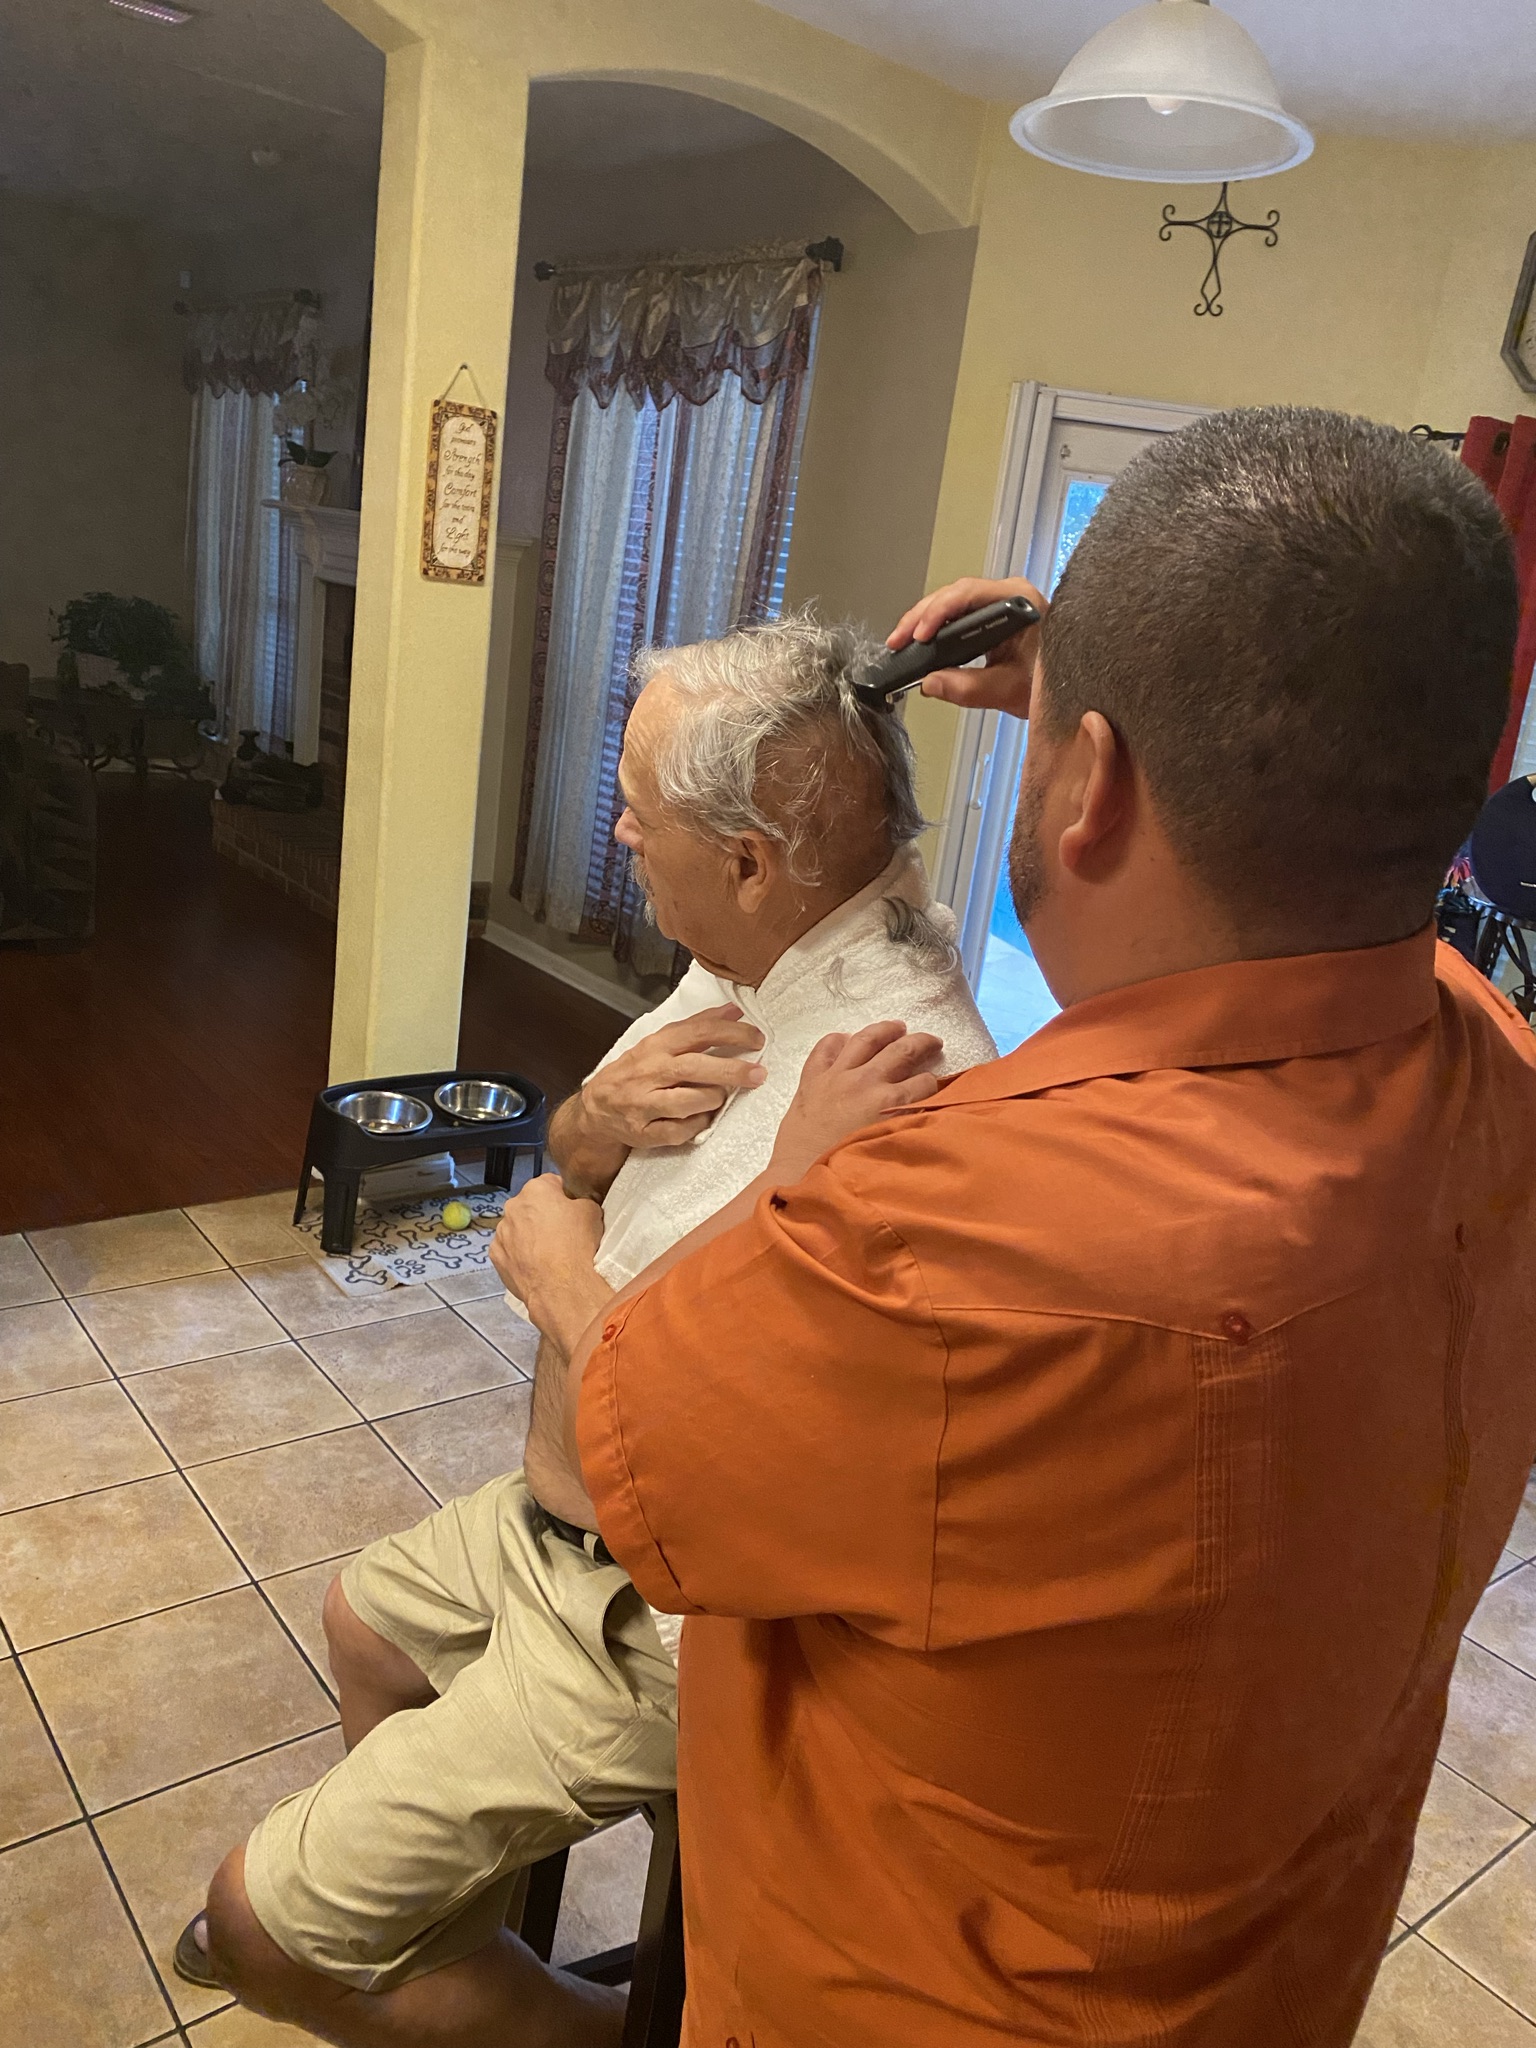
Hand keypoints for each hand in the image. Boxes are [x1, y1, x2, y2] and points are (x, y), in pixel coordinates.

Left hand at [491, 1175, 609, 1353]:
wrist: (561, 1287)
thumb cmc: (576, 1247)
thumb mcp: (593, 1212)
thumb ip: (581, 1201)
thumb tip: (578, 1206)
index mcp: (536, 1189)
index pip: (552, 1183)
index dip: (565, 1197)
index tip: (573, 1210)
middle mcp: (513, 1206)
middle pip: (532, 1206)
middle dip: (545, 1215)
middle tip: (563, 1233)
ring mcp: (502, 1232)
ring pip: (518, 1228)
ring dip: (531, 1235)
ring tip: (551, 1253)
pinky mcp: (496, 1256)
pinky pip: (510, 1249)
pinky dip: (520, 1254)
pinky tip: (537, 1265)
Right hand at [582, 1003, 766, 1151]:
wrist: (595, 1109)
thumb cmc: (635, 1072)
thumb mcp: (660, 1043)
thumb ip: (696, 1027)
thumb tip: (734, 1010)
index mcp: (656, 1046)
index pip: (698, 1032)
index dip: (732, 1033)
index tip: (757, 1038)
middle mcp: (649, 1072)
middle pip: (694, 1068)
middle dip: (731, 1070)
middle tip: (758, 1073)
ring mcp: (643, 1104)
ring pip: (688, 1102)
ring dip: (713, 1099)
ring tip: (722, 1096)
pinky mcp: (642, 1132)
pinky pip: (678, 1131)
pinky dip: (696, 1126)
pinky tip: (703, 1118)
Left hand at [769, 1021, 943, 1183]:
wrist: (799, 1174)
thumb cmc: (844, 1170)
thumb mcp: (888, 1151)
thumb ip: (908, 1129)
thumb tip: (924, 1117)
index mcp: (888, 1102)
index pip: (923, 1083)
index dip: (935, 1082)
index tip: (937, 1084)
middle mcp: (865, 1081)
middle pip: (902, 1051)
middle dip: (923, 1043)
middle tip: (935, 1041)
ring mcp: (836, 1076)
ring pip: (865, 1040)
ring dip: (885, 1030)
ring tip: (898, 1026)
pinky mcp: (811, 1079)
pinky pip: (824, 1049)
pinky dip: (836, 1040)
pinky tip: (845, 1038)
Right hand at [886, 575, 1045, 719]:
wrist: (1075, 690)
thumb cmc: (1056, 682)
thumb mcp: (1009, 689)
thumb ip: (967, 688)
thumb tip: (929, 683)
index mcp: (1019, 601)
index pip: (968, 594)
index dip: (938, 613)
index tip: (920, 636)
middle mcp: (1009, 596)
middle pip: (954, 596)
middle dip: (922, 618)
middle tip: (898, 641)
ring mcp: (1000, 605)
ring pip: (952, 604)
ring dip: (924, 622)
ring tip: (902, 643)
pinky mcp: (992, 619)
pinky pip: (959, 617)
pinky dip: (937, 630)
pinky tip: (920, 643)